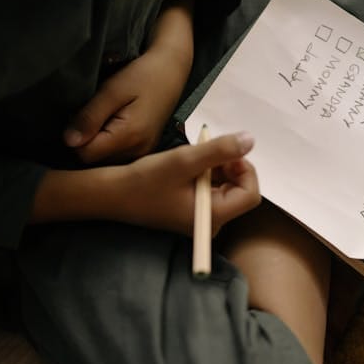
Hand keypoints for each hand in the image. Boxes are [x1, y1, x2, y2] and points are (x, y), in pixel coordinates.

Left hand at [65, 43, 190, 163]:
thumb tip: (67, 141)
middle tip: (89, 116)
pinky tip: (111, 127)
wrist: (170, 72)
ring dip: (97, 145)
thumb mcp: (111, 91)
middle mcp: (138, 151)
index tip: (76, 118)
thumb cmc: (143, 76)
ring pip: (105, 162)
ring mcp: (143, 153)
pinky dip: (108, 146)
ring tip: (101, 120)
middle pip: (95, 161)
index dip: (74, 138)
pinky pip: (117, 158)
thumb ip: (90, 117)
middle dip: (85, 143)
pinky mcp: (144, 151)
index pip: (85, 153)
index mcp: (130, 136)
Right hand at [114, 132, 260, 234]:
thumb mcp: (184, 160)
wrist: (112, 195)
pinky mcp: (193, 212)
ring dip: (216, 168)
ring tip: (193, 157)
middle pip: (241, 190)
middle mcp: (212, 223)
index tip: (224, 151)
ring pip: (227, 188)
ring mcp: (202, 219)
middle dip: (229, 166)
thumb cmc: (145, 180)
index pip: (250, 194)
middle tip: (207, 150)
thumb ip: (219, 150)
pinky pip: (212, 190)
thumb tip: (251, 140)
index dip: (243, 168)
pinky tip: (188, 166)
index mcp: (213, 217)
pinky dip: (207, 174)